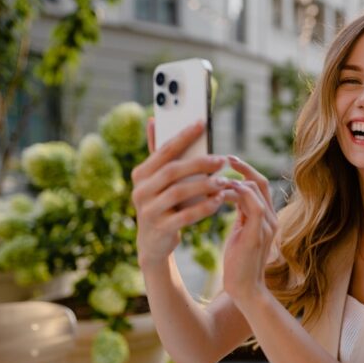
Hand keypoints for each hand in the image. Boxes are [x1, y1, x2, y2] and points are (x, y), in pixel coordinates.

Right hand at [131, 118, 228, 268]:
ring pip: (179, 192)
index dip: (183, 136)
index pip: (163, 150)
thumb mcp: (156, 180)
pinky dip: (204, 207)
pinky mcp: (161, 228)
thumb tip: (154, 120)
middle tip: (221, 160)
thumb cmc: (161, 203)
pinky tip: (219, 201)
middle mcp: (140, 190)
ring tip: (223, 182)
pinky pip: (185, 215)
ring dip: (204, 185)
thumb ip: (158, 153)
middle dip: (199, 163)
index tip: (202, 123)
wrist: (153, 242)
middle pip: (172, 171)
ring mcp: (148, 210)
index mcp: (140, 174)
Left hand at [221, 157, 277, 305]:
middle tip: (224, 159)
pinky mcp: (258, 235)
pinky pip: (253, 206)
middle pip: (261, 182)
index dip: (246, 171)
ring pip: (256, 191)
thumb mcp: (240, 233)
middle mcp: (272, 219)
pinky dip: (237, 196)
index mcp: (267, 218)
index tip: (229, 161)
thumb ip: (241, 215)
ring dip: (235, 181)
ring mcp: (267, 227)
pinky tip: (219, 194)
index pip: (260, 185)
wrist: (245, 290)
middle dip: (243, 168)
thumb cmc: (239, 264)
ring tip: (216, 179)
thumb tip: (229, 197)